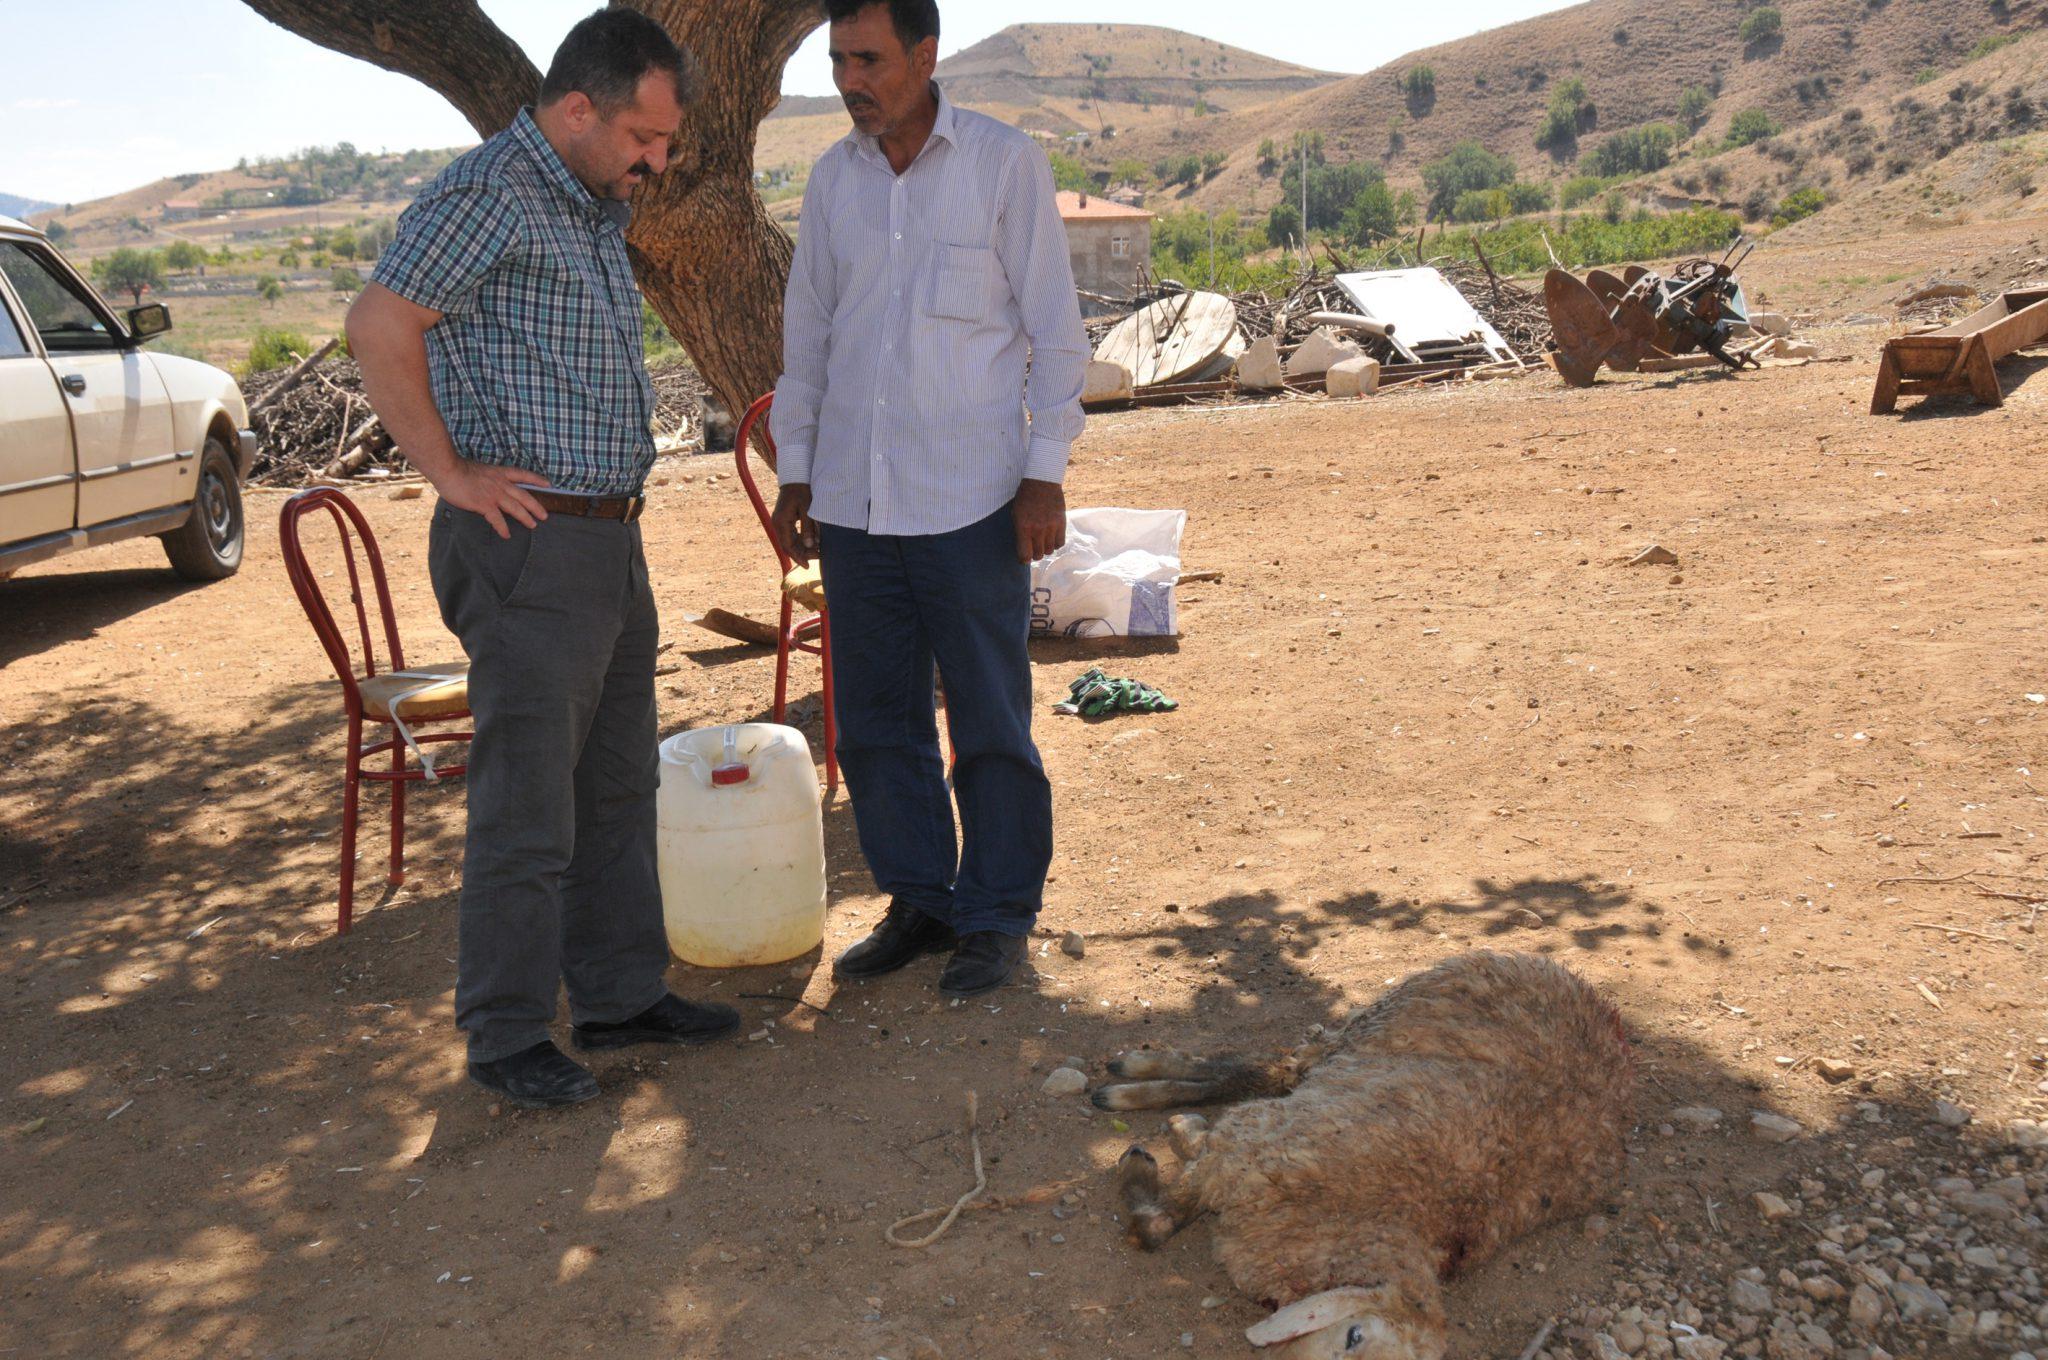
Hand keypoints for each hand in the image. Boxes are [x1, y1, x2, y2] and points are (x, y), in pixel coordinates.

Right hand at [435, 458, 549, 538]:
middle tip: (545, 516)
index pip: (523, 475)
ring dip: (525, 517)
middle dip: (536, 506)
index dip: (536, 480)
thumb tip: (489, 486)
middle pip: (524, 496)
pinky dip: (503, 528)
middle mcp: (500, 483)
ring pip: (515, 508)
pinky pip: (497, 519)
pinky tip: (506, 535)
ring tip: (533, 526)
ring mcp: (493, 494)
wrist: (448, 469)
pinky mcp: (484, 504)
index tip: (548, 484)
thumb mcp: (480, 470)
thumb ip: (489, 479)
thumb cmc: (459, 469)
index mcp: (500, 473)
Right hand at [772, 484, 817, 565]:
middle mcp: (777, 523)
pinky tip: (812, 543)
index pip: (788, 545)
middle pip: (788, 545)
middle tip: (818, 558)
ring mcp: (780, 522)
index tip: (808, 566)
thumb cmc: (802, 491)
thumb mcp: (807, 509)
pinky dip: (801, 540)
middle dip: (802, 554)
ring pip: (790, 541)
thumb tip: (809, 545)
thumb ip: (808, 527)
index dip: (798, 557)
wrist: (795, 477)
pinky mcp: (784, 520)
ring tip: (817, 552)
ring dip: (802, 548)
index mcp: (781, 522)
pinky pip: (791, 535)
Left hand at [1013, 478, 1065, 562]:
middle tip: (1033, 548)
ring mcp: (1051, 527)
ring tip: (1042, 542)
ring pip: (1050, 551)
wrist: (1042, 481)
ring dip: (1045, 549)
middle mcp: (1038, 530)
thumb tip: (1023, 548)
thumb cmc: (1025, 497)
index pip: (1025, 555)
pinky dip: (1056, 543)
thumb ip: (1019, 532)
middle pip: (1038, 555)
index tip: (1023, 558)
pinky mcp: (1061, 523)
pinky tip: (1052, 537)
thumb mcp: (1016, 514)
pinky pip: (1060, 543)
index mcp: (1023, 527)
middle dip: (1034, 554)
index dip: (1024, 559)